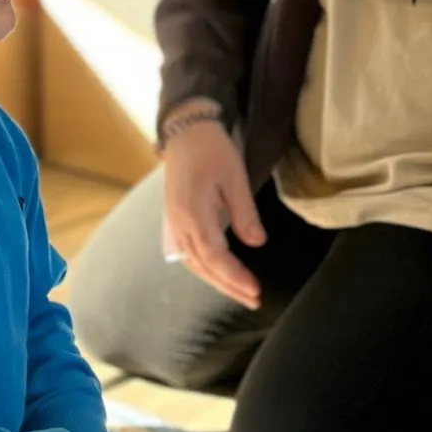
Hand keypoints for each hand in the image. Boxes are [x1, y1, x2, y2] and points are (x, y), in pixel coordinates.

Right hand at [163, 118, 264, 308]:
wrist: (186, 131)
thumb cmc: (212, 149)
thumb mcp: (235, 177)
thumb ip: (244, 212)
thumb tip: (257, 243)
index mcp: (193, 213)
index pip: (215, 257)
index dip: (234, 277)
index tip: (256, 289)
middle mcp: (180, 224)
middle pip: (203, 266)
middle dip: (228, 286)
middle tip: (253, 300)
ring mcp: (174, 224)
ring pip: (194, 263)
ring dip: (217, 281)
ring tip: (241, 293)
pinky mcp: (176, 221)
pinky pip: (189, 253)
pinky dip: (206, 268)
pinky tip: (220, 273)